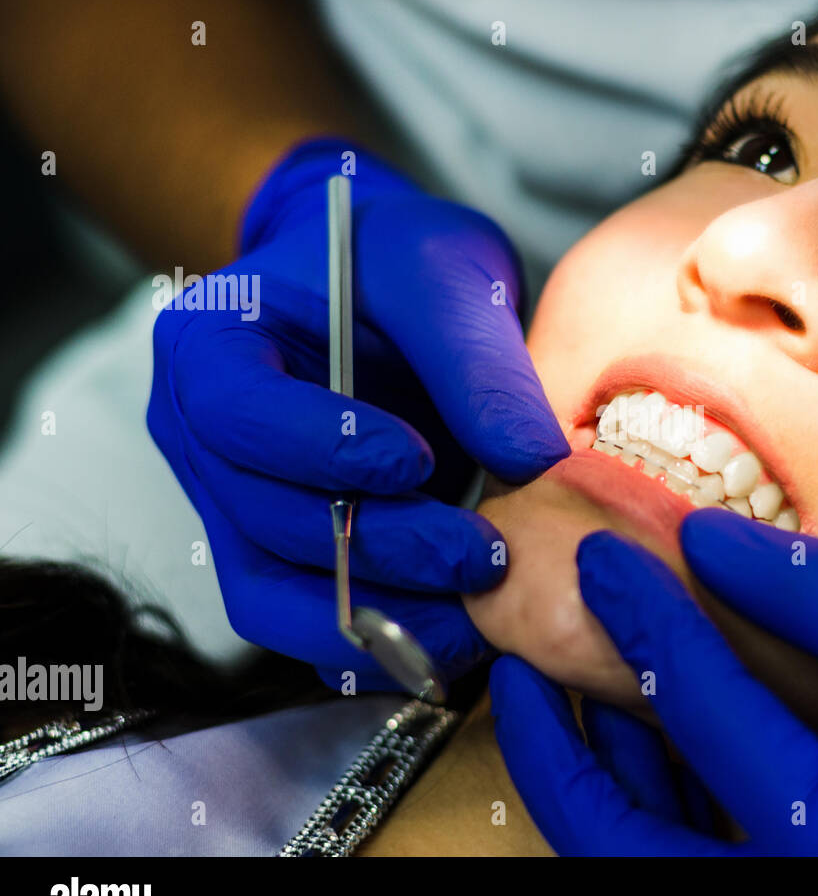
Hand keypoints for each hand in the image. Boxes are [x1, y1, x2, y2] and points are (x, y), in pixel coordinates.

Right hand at [148, 139, 568, 687]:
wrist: (378, 285)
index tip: (419, 460)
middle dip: (385, 550)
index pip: (240, 414)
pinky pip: (308, 622)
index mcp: (212, 344)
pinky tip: (459, 632)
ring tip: (480, 618)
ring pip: (277, 597)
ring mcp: (233, 504)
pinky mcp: (279, 554)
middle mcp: (202, 437)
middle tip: (486, 558)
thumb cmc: (397, 258)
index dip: (325, 450)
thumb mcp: (446, 274)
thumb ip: (479, 364)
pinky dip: (379, 638)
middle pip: (268, 521)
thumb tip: (536, 465)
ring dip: (382, 617)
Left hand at [491, 510, 817, 854]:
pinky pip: (715, 868)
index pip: (702, 715)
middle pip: (628, 846)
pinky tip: (659, 741)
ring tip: (574, 694)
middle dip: (557, 758)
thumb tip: (714, 543)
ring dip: (607, 784)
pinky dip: (670, 811)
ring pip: (658, 866)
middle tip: (513, 678)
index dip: (645, 618)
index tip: (600, 558)